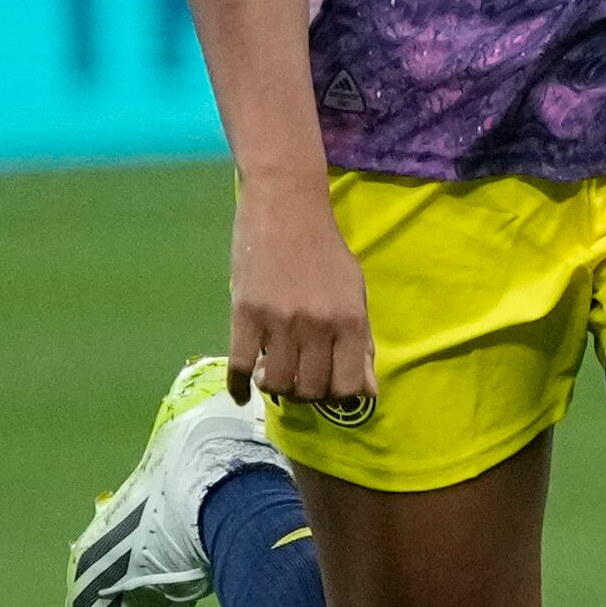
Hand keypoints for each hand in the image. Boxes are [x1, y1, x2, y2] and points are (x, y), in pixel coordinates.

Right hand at [226, 177, 372, 410]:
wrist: (286, 210)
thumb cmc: (326, 252)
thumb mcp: (355, 293)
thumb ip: (361, 341)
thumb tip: (367, 390)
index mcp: (350, 321)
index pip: (348, 385)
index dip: (340, 397)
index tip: (331, 389)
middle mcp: (317, 326)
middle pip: (311, 389)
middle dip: (308, 395)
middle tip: (302, 382)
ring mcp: (278, 322)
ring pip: (277, 383)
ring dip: (277, 389)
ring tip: (277, 377)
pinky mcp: (244, 314)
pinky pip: (239, 366)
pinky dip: (239, 387)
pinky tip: (243, 394)